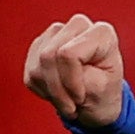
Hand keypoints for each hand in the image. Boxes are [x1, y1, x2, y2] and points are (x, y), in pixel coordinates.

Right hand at [23, 13, 126, 128]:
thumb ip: (82, 76)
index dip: (71, 82)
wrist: (97, 100)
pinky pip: (30, 73)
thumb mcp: (100, 91)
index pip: (69, 54)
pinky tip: (58, 93)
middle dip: (58, 90)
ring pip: (37, 66)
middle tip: (71, 107)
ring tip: (67, 102)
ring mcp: (56, 33)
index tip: (81, 97)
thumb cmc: (104, 93)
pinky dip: (43, 90)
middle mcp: (79, 25)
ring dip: (51, 93)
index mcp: (102, 33)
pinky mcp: (39, 45)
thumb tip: (59, 63)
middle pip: (48, 56)